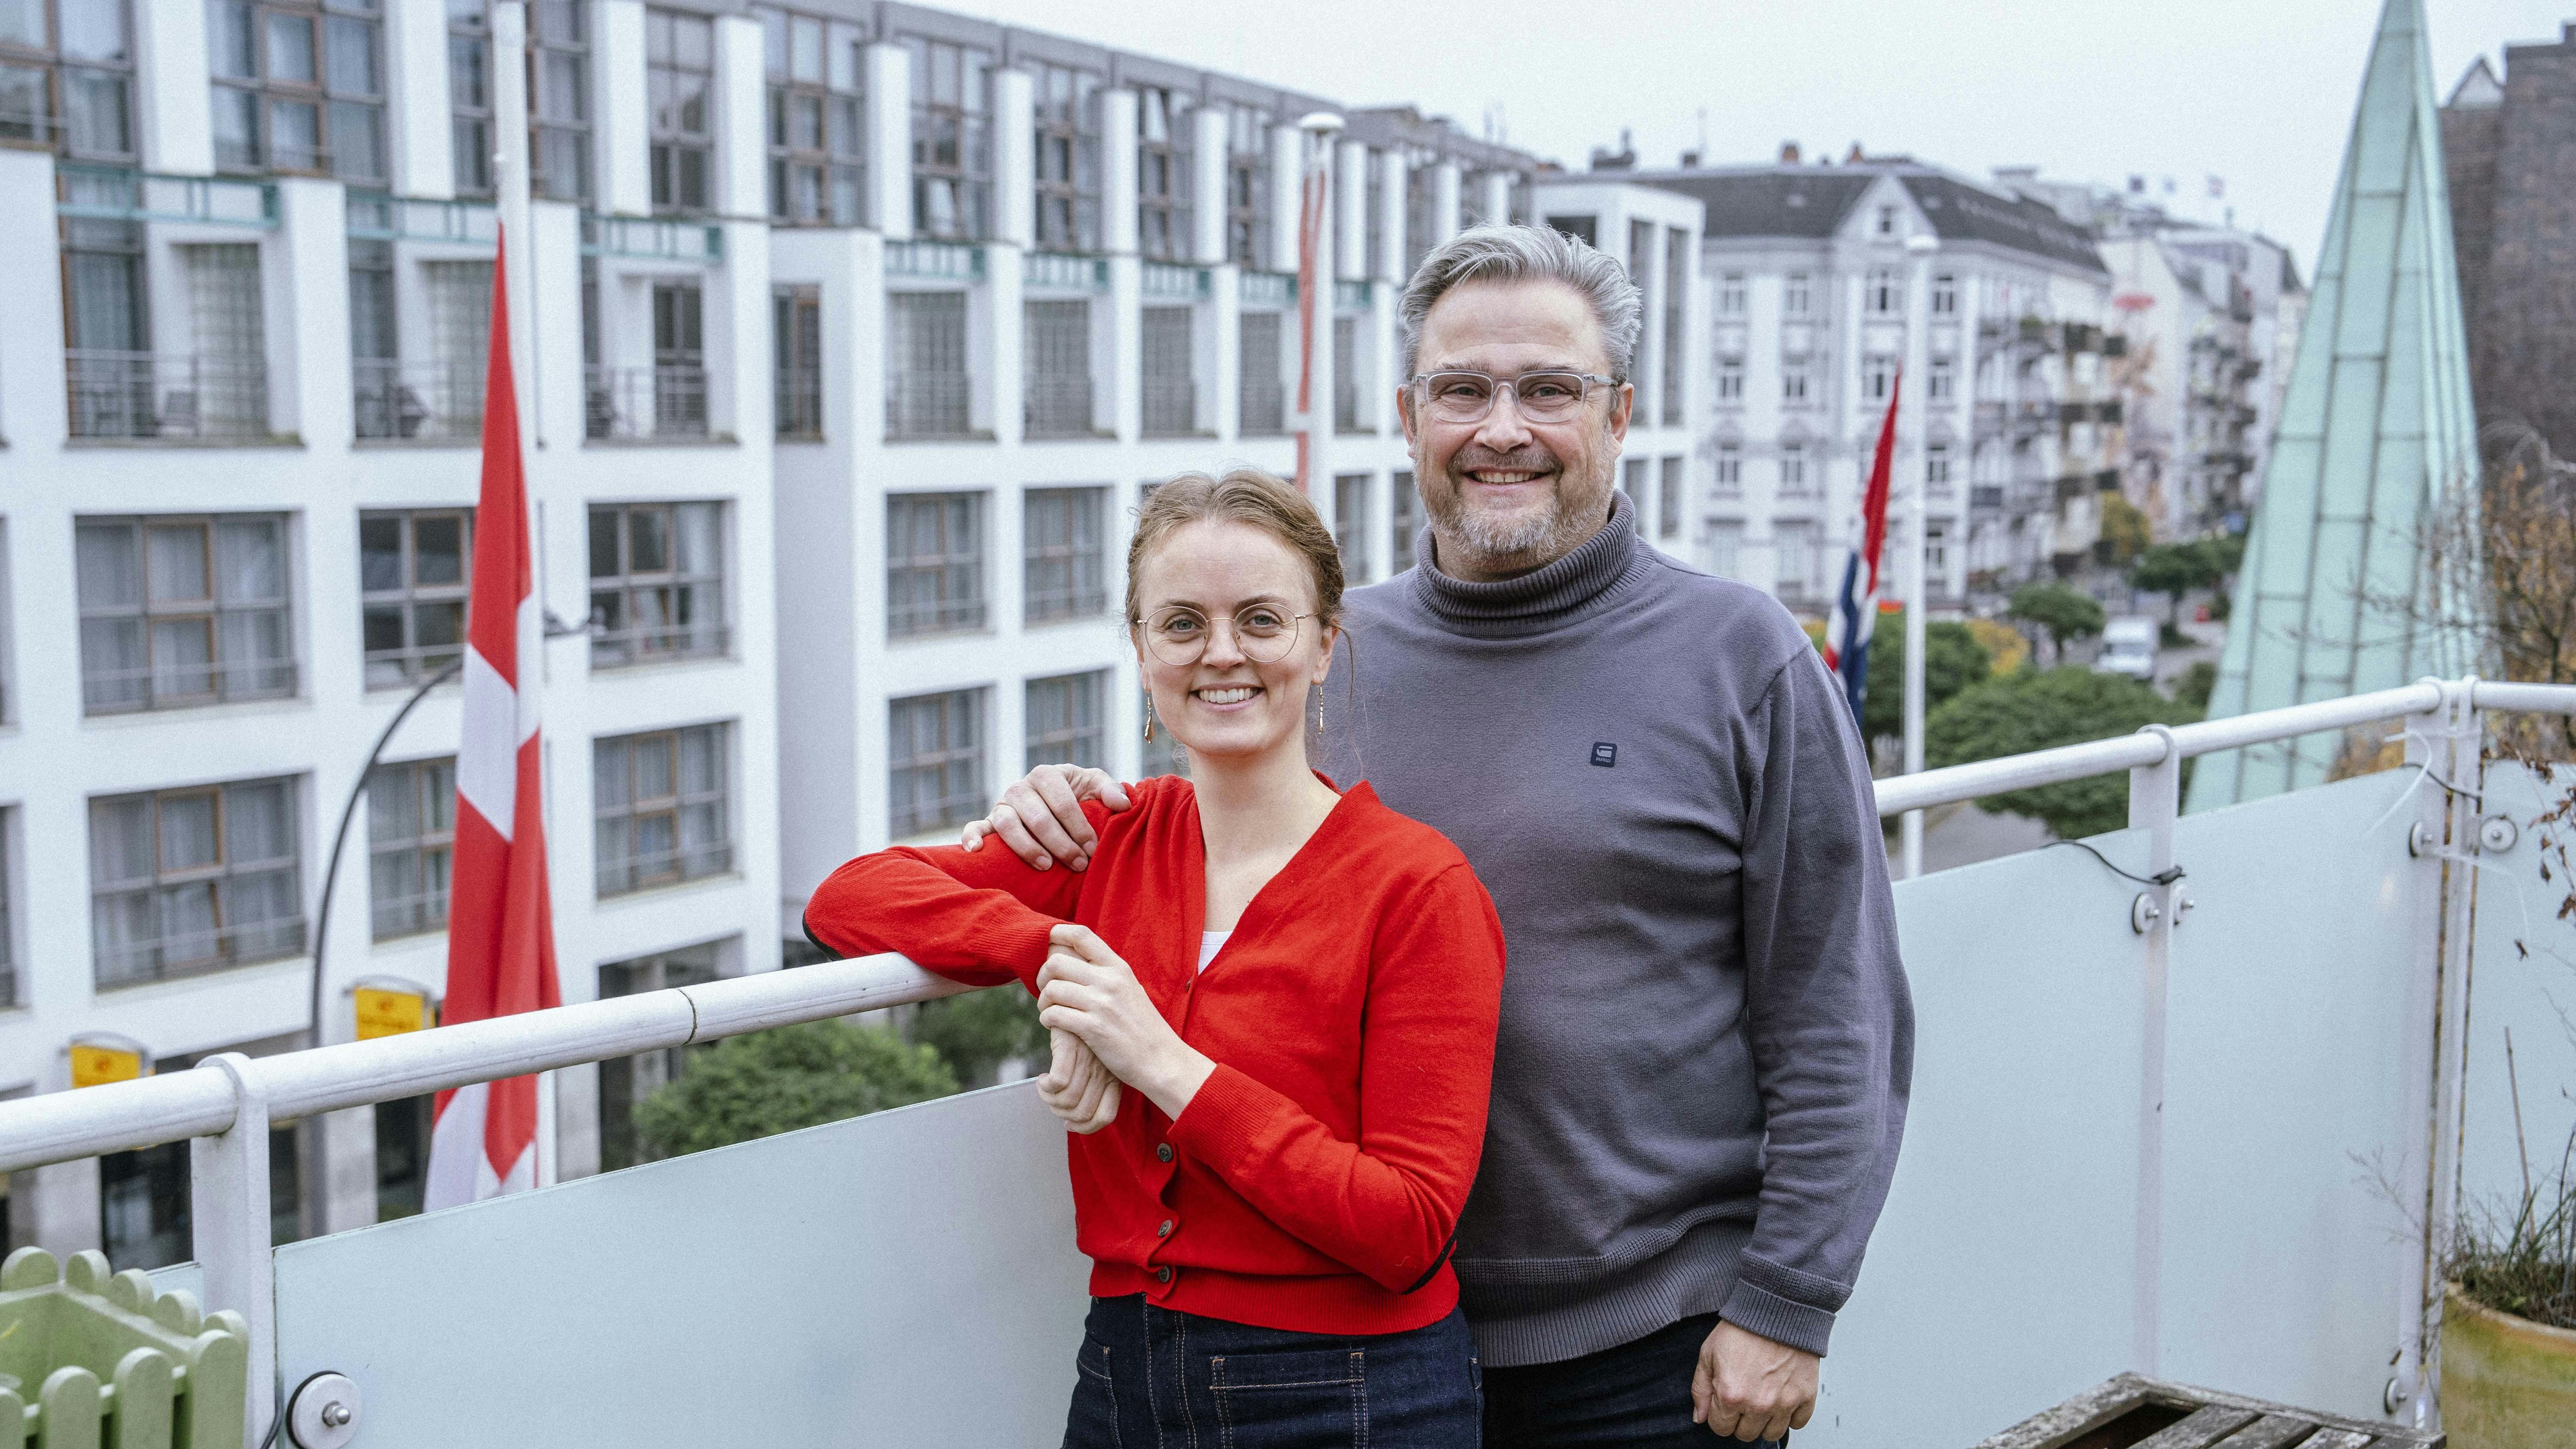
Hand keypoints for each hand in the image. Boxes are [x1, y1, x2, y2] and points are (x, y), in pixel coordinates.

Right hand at [961, 765, 1131, 871]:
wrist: (1055, 805)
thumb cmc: (1079, 796)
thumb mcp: (1096, 787)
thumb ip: (1110, 790)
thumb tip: (1123, 804)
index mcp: (1047, 775)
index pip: (1063, 802)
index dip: (1079, 827)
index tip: (1094, 849)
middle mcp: (1020, 787)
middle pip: (1038, 818)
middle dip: (1061, 844)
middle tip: (1079, 864)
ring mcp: (1002, 805)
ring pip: (1008, 825)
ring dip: (1027, 848)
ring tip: (1046, 866)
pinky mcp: (988, 822)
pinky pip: (975, 827)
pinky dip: (972, 837)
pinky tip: (976, 850)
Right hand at [1034, 1027, 1120, 1133]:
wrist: (1079, 1002)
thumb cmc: (1086, 1036)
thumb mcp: (1097, 1061)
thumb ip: (1093, 1086)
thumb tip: (1074, 1118)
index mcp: (1114, 1077)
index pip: (1105, 1116)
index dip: (1085, 1128)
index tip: (1069, 1124)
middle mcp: (1104, 1071)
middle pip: (1082, 1113)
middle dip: (1061, 1114)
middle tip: (1052, 1101)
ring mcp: (1089, 1059)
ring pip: (1067, 1100)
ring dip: (1049, 1100)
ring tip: (1045, 1089)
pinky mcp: (1072, 1047)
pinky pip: (1058, 1082)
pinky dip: (1046, 1087)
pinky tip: (1042, 1079)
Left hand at [1035, 925, 1212, 1118]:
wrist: (1161, 1060)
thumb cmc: (1142, 1027)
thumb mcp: (1129, 989)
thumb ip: (1105, 974)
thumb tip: (1073, 960)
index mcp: (1118, 967)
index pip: (1080, 935)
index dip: (1055, 935)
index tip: (1047, 948)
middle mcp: (1110, 980)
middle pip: (1056, 961)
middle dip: (1042, 976)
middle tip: (1047, 991)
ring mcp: (1102, 1004)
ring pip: (1051, 989)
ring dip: (1043, 1002)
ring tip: (1050, 1011)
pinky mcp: (1093, 1028)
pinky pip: (1054, 1014)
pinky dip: (1047, 1019)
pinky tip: (1054, 1026)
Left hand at [1692, 1320, 1817, 1441]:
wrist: (1777, 1309)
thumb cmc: (1742, 1328)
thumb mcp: (1708, 1354)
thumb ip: (1700, 1389)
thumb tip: (1700, 1418)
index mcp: (1730, 1395)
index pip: (1721, 1429)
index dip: (1720, 1416)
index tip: (1725, 1402)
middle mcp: (1758, 1404)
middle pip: (1746, 1434)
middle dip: (1740, 1420)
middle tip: (1743, 1398)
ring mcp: (1784, 1403)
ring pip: (1771, 1434)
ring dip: (1764, 1422)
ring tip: (1762, 1400)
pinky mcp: (1806, 1396)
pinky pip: (1798, 1423)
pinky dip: (1790, 1416)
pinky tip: (1782, 1399)